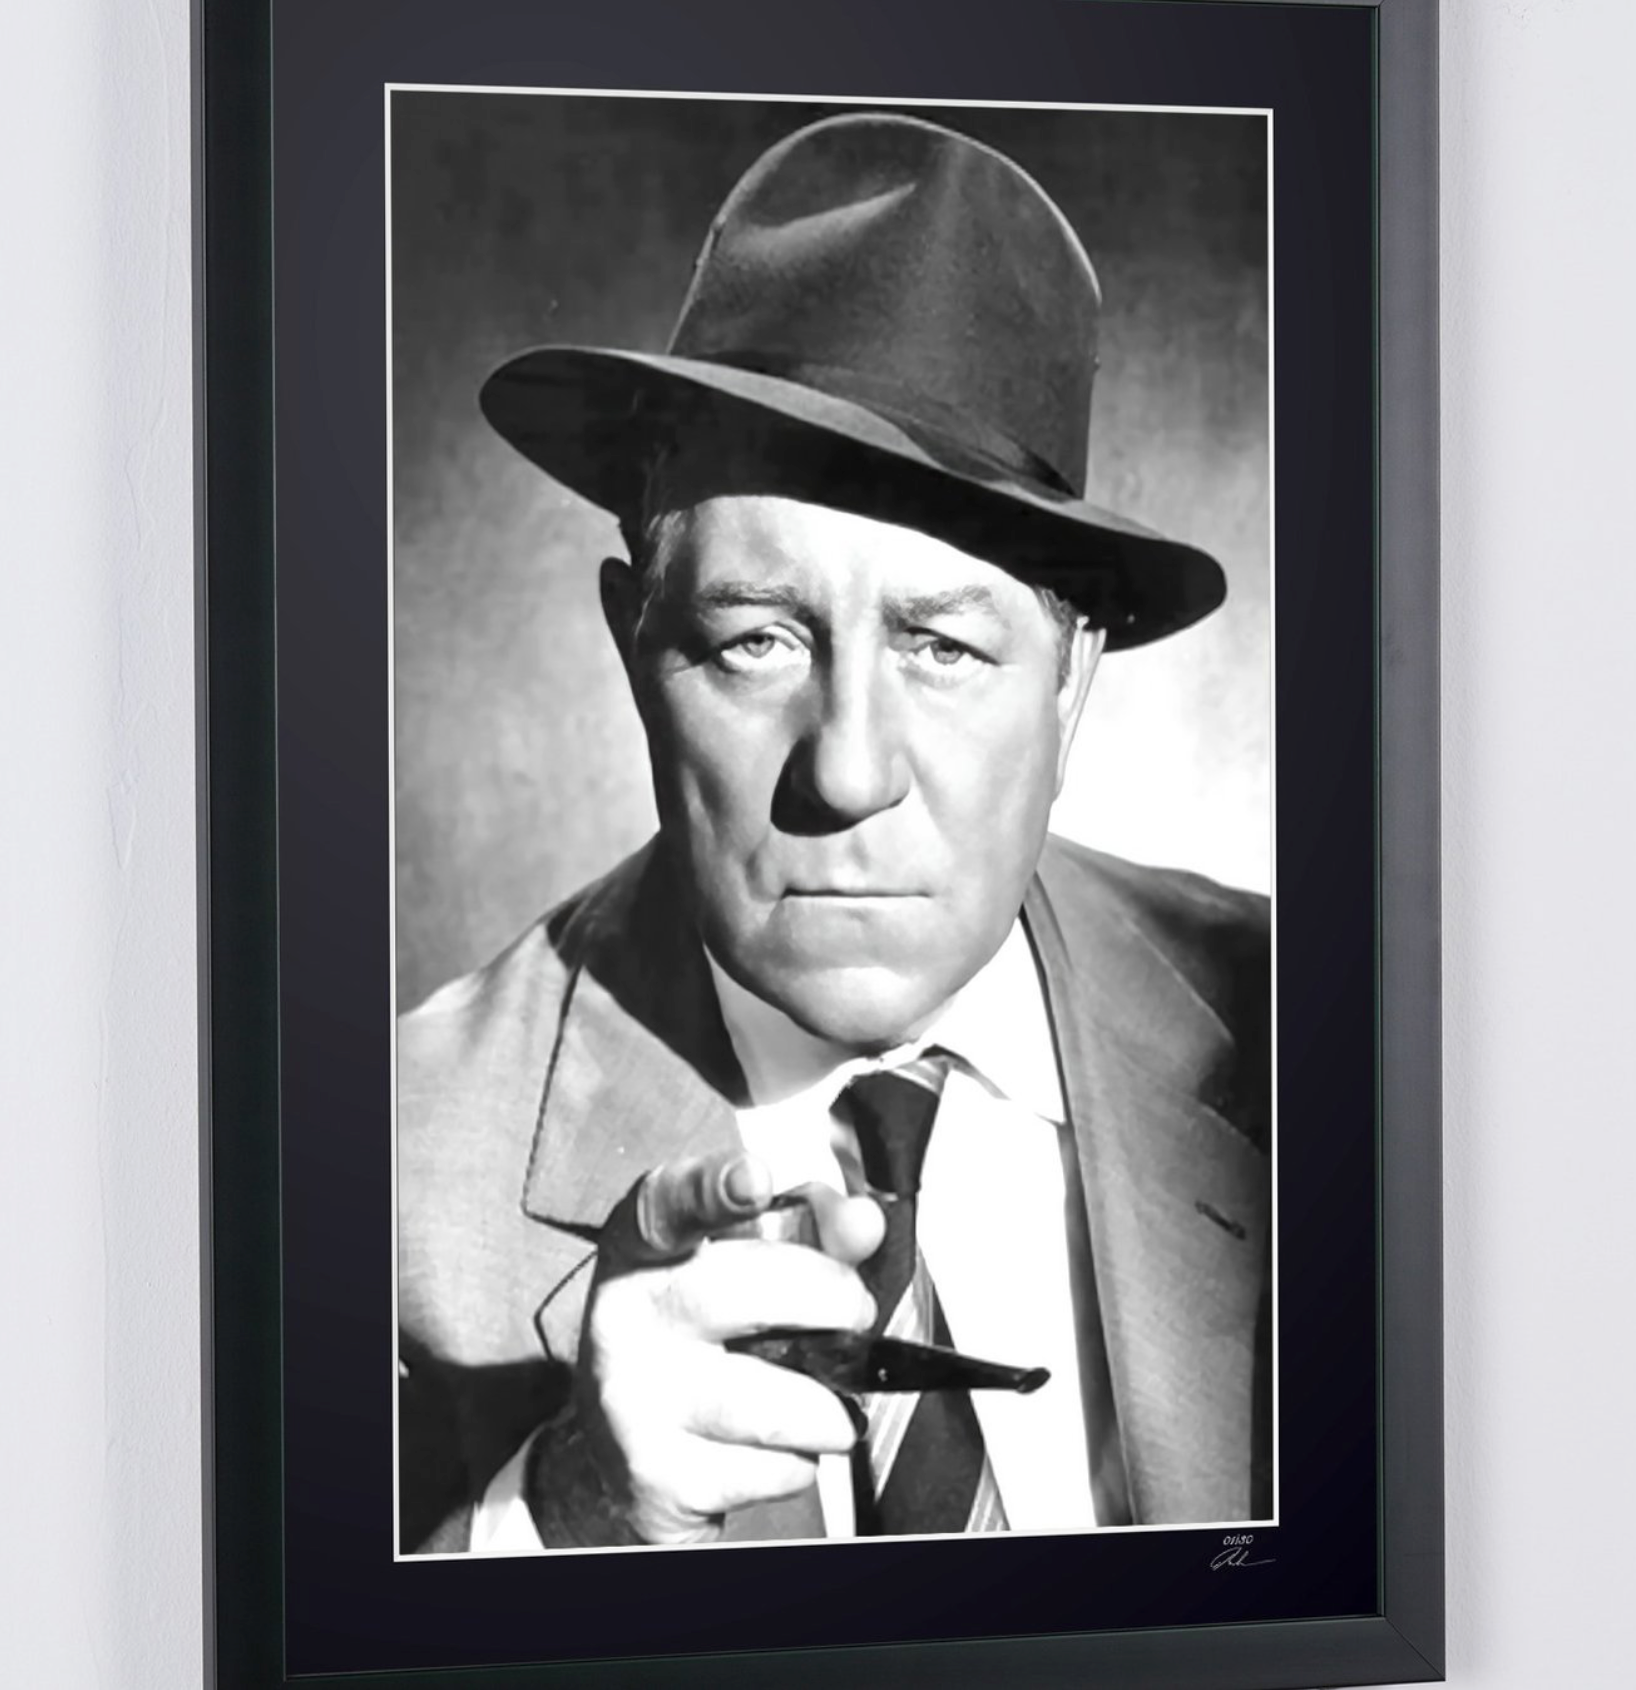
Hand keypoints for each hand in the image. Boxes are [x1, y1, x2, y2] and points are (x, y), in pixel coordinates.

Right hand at [575, 1150, 884, 1543]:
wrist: (626, 1444)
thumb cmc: (702, 1334)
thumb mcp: (744, 1265)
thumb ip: (813, 1231)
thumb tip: (865, 1223)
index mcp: (642, 1246)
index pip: (670, 1205)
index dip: (713, 1188)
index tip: (754, 1178)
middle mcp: (625, 1315)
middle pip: (750, 1293)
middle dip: (833, 1302)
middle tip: (853, 1314)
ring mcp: (634, 1400)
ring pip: (781, 1403)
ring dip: (831, 1406)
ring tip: (817, 1395)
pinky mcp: (659, 1477)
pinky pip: (776, 1470)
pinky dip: (799, 1462)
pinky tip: (766, 1448)